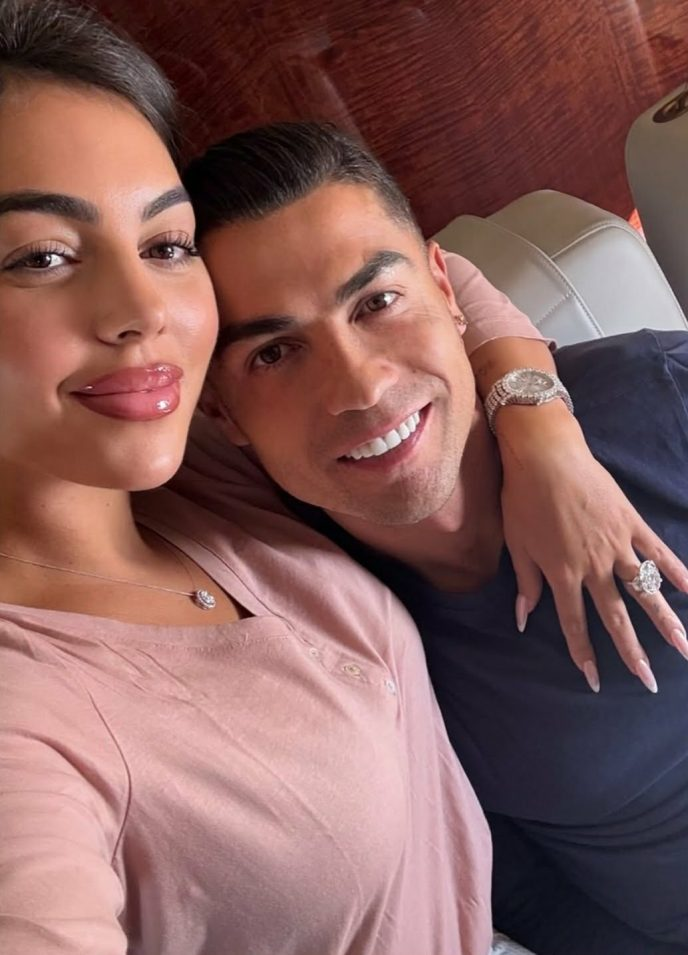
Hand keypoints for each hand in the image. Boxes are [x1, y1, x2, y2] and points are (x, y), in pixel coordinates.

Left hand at [497, 403, 687, 692]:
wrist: (544, 455)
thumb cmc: (523, 498)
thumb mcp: (517, 543)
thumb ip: (526, 583)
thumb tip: (522, 619)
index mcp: (562, 572)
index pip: (574, 623)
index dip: (583, 653)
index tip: (594, 681)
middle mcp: (593, 565)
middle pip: (616, 616)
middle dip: (632, 652)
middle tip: (649, 682)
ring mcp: (616, 544)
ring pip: (644, 589)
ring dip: (665, 621)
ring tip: (684, 647)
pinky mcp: (630, 522)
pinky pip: (657, 551)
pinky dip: (677, 571)